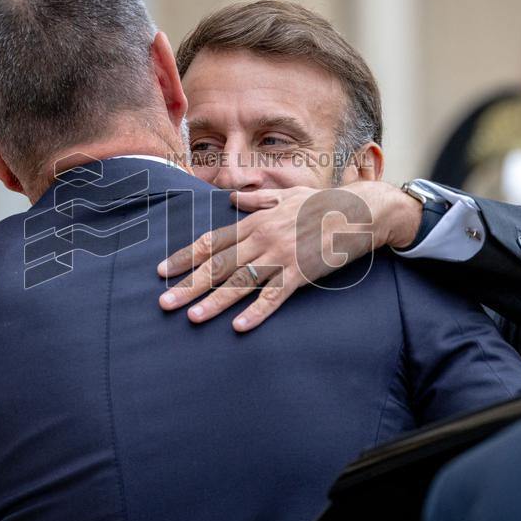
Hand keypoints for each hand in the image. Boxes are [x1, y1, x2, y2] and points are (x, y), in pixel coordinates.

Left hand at [157, 180, 422, 331]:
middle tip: (163, 302)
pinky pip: (274, 295)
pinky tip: (239, 326)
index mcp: (255, 221)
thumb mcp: (286, 194)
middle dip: (188, 284)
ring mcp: (280, 255)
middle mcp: (262, 238)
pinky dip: (257, 311)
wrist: (359, 210)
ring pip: (240, 282)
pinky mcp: (301, 272)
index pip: (211, 241)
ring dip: (214, 301)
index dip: (184, 257)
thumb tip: (231, 196)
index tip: (161, 271)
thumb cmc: (322, 202)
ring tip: (191, 317)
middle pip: (218, 265)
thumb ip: (256, 198)